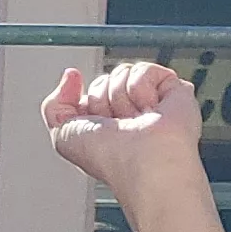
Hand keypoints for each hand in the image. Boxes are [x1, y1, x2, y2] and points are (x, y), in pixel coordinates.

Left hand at [43, 61, 205, 188]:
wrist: (142, 162)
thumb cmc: (107, 158)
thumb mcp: (63, 134)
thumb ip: (55, 104)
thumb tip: (71, 75)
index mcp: (109, 123)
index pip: (92, 92)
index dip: (88, 106)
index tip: (98, 127)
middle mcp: (130, 111)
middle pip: (105, 79)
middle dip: (103, 102)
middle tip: (119, 126)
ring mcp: (153, 99)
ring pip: (122, 71)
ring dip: (121, 98)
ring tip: (136, 121)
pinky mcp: (175, 90)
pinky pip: (144, 69)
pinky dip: (141, 89)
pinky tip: (150, 111)